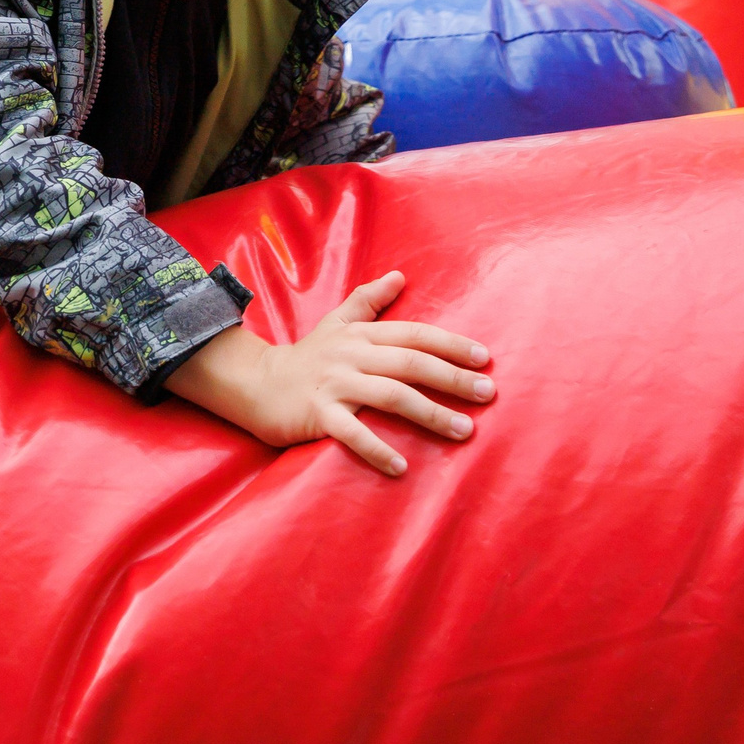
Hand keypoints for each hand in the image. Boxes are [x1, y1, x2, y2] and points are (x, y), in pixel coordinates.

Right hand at [163, 271, 494, 475]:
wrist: (255, 384)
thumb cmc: (306, 356)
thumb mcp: (337, 323)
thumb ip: (369, 300)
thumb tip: (400, 276)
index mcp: (360, 335)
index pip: (414, 334)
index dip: (451, 345)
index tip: (485, 359)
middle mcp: (351, 356)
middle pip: (409, 363)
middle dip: (452, 378)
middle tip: (487, 394)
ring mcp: (334, 385)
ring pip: (391, 396)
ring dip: (430, 414)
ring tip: (464, 430)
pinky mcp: (317, 414)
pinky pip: (351, 433)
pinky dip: (377, 450)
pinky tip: (402, 467)